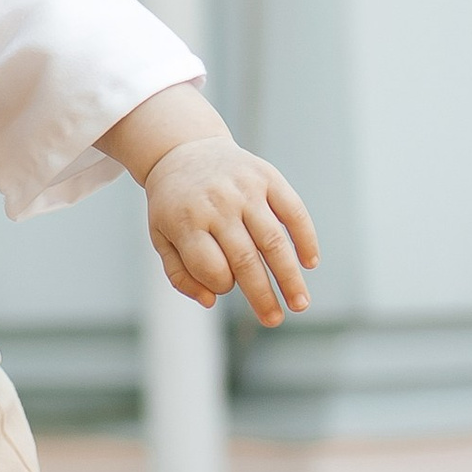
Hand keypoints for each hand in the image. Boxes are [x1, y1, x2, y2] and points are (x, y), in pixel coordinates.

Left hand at [143, 135, 315, 323]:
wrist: (184, 150)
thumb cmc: (174, 205)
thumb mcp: (161, 237)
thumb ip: (180, 274)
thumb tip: (210, 300)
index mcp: (186, 221)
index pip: (211, 267)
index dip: (222, 285)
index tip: (226, 286)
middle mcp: (217, 204)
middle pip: (246, 260)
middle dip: (263, 296)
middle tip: (274, 321)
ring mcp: (244, 189)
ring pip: (273, 241)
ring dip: (290, 277)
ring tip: (300, 304)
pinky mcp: (267, 176)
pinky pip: (293, 211)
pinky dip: (305, 238)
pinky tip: (310, 263)